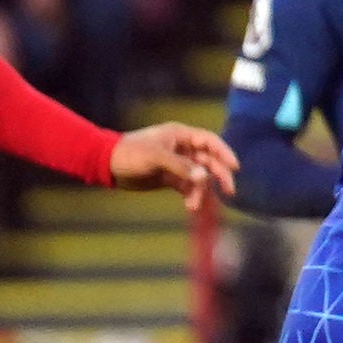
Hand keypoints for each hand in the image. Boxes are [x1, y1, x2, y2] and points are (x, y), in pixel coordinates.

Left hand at [113, 123, 237, 214]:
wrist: (107, 165)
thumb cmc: (130, 153)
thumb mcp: (156, 157)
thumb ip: (181, 167)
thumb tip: (204, 178)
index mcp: (181, 136)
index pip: (210, 142)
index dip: (224, 153)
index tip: (235, 167)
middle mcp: (182, 149)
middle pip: (209, 161)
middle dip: (219, 176)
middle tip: (229, 191)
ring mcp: (177, 164)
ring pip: (199, 177)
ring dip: (201, 191)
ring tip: (194, 205)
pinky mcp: (170, 178)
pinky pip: (187, 187)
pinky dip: (191, 196)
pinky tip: (189, 206)